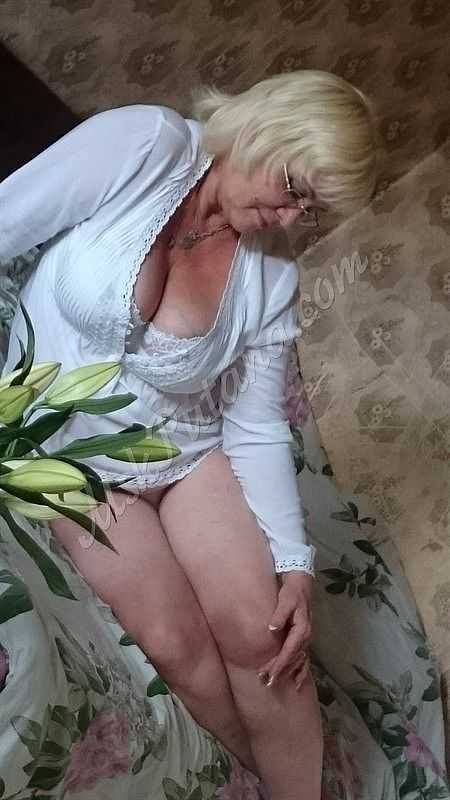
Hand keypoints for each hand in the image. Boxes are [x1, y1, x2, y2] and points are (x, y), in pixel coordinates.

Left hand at [257, 571, 312, 691]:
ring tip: (273, 683)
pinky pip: (303, 658)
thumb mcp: (286, 600)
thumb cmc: (292, 591)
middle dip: (280, 671)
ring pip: (297, 661)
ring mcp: (305, 639)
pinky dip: (300, 671)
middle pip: (292, 659)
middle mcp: (306, 637)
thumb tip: (272, 629)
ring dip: (286, 672)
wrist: (301, 583)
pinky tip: (296, 684)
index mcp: (302, 629)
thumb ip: (279, 615)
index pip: (289, 651)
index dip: (280, 664)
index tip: (269, 674)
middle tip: (266, 682)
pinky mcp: (302, 638)